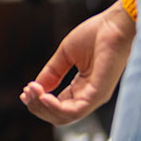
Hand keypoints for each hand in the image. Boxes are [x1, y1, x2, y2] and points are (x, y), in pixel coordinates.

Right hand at [21, 0, 135, 124]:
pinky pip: (75, 111)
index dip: (39, 101)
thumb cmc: (96, 34)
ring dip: (43, 107)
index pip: (58, 104)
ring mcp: (95, 97)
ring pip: (64, 117)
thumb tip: (37, 87)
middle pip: (59, 115)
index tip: (24, 92)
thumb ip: (52, 72)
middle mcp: (89, 95)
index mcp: (82, 86)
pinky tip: (43, 95)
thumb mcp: (66, 54)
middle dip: (38, 106)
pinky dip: (55, 107)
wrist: (115, 24)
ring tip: (32, 92)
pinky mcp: (99, 95)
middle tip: (25, 92)